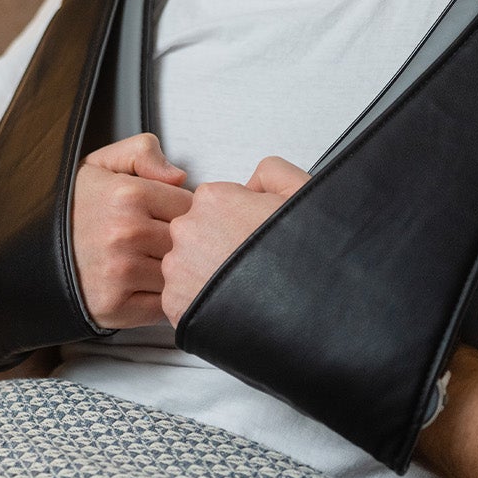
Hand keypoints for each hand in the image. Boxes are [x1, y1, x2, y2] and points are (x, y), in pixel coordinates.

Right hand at [71, 133, 191, 328]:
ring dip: (174, 273)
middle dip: (182, 242)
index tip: (166, 216)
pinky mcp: (115, 306)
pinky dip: (161, 300)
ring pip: (179, 274)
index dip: (183, 211)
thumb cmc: (73, 208)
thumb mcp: (102, 164)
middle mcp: (125, 233)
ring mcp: (121, 272)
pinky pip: (164, 306)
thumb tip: (179, 176)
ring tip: (152, 263)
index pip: (190, 205)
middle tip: (161, 242)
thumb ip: (143, 152)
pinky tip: (144, 287)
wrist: (29, 252)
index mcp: (128, 194)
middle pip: (188, 241)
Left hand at [160, 155, 308, 325]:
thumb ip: (270, 171)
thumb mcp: (299, 190)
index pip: (211, 204)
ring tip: (238, 288)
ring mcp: (177, 268)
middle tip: (245, 263)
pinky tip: (225, 305)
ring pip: (185, 266)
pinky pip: (180, 299)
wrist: (303, 306)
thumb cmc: (303, 256)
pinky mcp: (174, 303)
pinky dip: (197, 303)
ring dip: (204, 274)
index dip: (234, 220)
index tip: (248, 235)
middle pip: (195, 233)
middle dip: (215, 245)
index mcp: (212, 198)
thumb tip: (252, 184)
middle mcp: (187, 229)